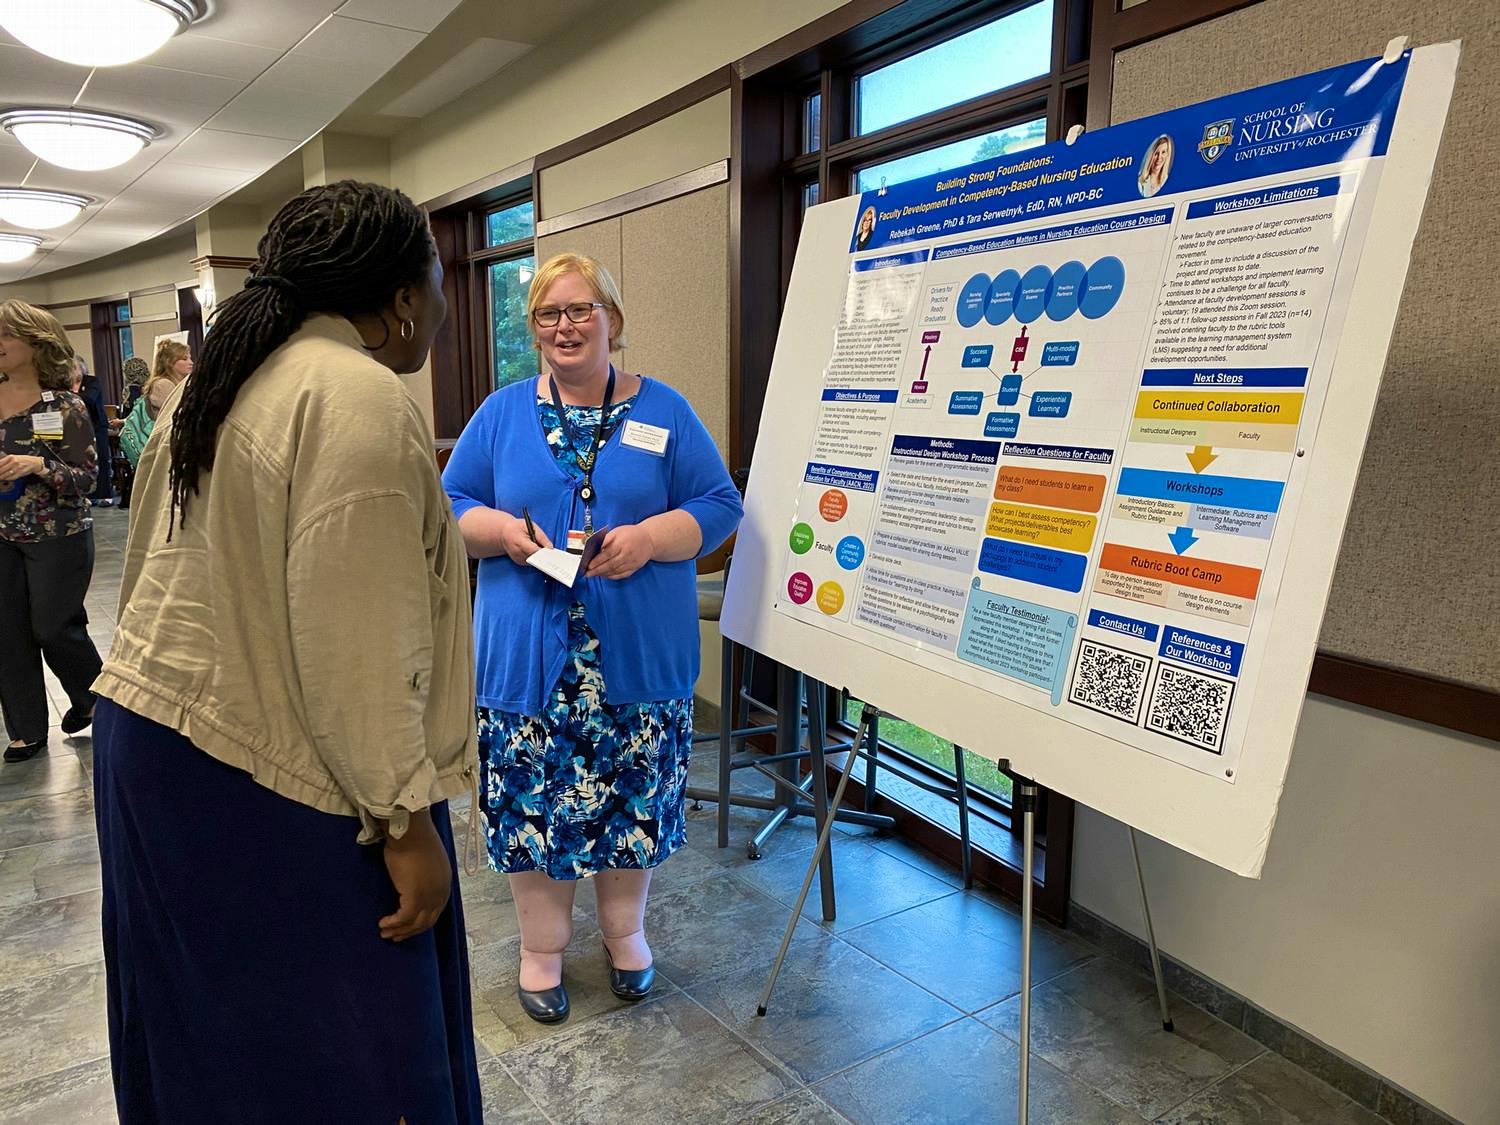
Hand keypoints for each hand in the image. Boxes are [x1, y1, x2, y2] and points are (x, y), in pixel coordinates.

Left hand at [0, 454, 43, 483]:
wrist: (34, 462)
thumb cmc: (24, 460)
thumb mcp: (14, 457)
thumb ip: (5, 461)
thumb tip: (0, 465)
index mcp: (11, 457)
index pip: (0, 463)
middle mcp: (14, 462)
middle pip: (1, 469)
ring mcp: (17, 468)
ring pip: (6, 474)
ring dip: (1, 477)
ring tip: (0, 477)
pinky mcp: (20, 473)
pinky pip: (11, 477)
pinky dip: (7, 479)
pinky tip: (5, 478)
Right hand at [378, 809, 451, 941]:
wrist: (410, 831)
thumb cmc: (414, 839)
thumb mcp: (425, 859)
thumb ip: (422, 873)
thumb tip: (411, 880)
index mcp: (444, 882)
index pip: (435, 910)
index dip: (421, 921)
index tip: (408, 926)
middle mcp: (440, 892)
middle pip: (427, 921)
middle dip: (410, 931)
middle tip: (395, 936)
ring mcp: (430, 896)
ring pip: (416, 923)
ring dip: (399, 931)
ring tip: (385, 933)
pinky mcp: (415, 897)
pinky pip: (404, 919)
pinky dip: (393, 924)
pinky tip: (382, 924)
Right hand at [500, 512, 550, 564]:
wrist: (503, 534)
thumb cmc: (516, 528)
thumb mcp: (530, 526)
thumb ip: (541, 537)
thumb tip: (550, 548)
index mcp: (518, 542)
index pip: (534, 551)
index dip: (544, 553)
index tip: (552, 553)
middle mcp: (517, 553)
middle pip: (535, 558)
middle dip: (544, 556)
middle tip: (553, 554)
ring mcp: (517, 559)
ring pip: (534, 561)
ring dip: (540, 557)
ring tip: (543, 550)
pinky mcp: (519, 562)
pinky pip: (531, 562)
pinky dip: (535, 557)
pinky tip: (537, 552)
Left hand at [586, 523, 653, 579]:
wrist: (650, 539)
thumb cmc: (631, 534)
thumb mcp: (617, 531)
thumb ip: (606, 540)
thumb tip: (594, 549)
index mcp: (622, 543)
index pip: (607, 554)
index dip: (597, 561)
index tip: (589, 565)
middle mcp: (627, 554)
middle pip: (610, 565)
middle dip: (597, 570)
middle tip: (588, 573)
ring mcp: (632, 562)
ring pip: (615, 571)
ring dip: (603, 574)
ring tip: (594, 574)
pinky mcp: (635, 568)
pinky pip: (622, 575)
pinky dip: (612, 576)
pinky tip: (606, 575)